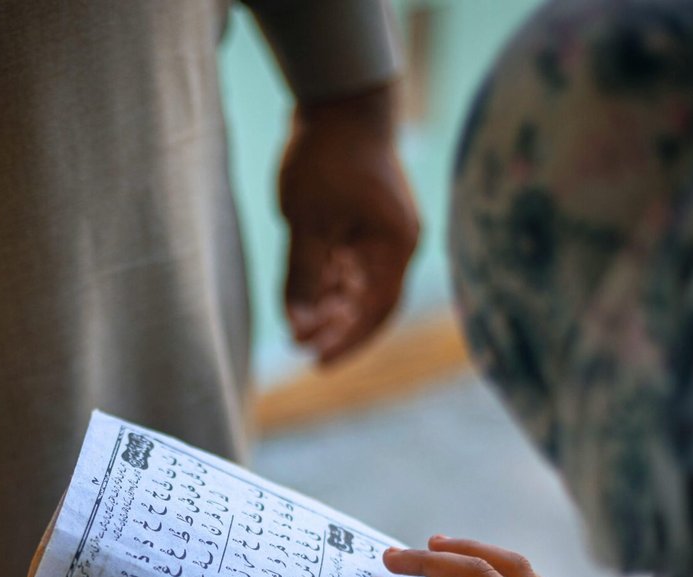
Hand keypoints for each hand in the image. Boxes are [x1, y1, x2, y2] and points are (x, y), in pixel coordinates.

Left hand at [278, 84, 420, 365]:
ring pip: (355, 285)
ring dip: (328, 306)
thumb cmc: (328, 156)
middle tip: (299, 345)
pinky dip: (325, 281)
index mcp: (396, 245)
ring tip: (296, 324)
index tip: (317, 360)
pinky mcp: (361, 221)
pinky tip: (300, 297)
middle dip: (335, 326)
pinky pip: (345, 264)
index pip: (377, 310)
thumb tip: (298, 326)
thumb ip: (304, 276)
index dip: (348, 340)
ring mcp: (379, 232)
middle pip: (368, 302)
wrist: (339, 99)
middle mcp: (395, 243)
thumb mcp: (308, 221)